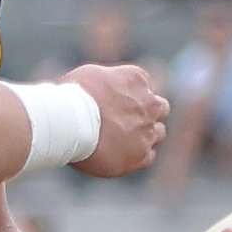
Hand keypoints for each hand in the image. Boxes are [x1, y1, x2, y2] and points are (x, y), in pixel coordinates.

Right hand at [66, 63, 168, 178]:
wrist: (70, 122)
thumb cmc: (74, 96)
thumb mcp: (92, 75)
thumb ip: (109, 81)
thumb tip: (106, 89)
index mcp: (137, 79)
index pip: (145, 86)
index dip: (131, 96)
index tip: (116, 103)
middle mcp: (149, 104)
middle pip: (160, 108)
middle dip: (148, 113)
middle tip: (126, 120)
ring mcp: (148, 131)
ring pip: (158, 133)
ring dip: (145, 135)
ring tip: (121, 140)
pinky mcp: (141, 155)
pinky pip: (149, 156)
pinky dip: (137, 155)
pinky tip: (119, 154)